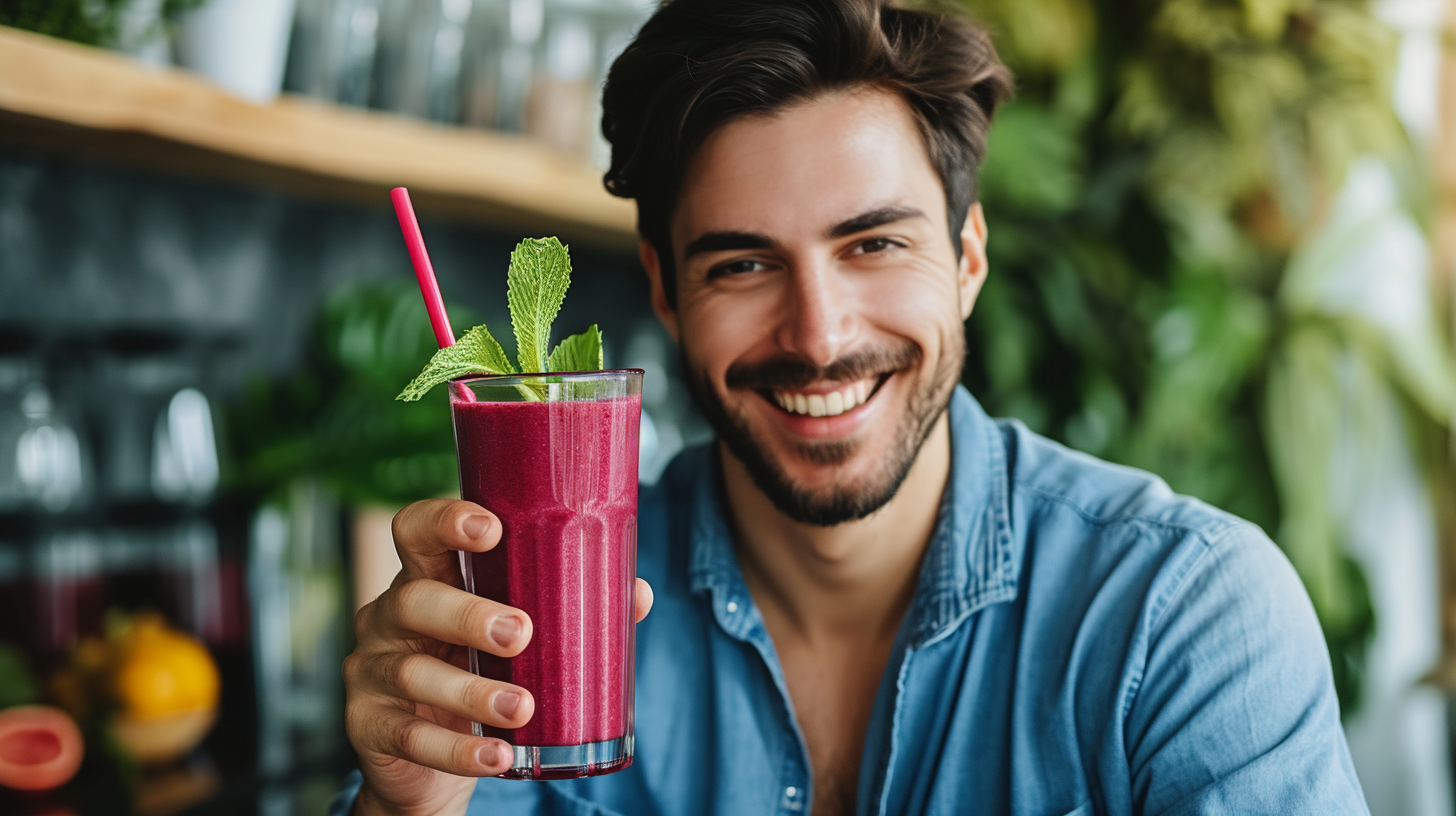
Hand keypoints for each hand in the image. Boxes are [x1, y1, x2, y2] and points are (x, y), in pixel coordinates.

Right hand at [344, 499, 653, 815]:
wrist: (427, 759)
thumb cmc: (479, 672)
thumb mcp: (514, 638)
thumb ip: (568, 611)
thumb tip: (637, 593)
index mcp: (428, 577)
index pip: (416, 529)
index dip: (445, 521)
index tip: (491, 530)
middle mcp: (389, 615)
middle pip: (413, 599)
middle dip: (467, 614)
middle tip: (520, 633)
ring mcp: (371, 670)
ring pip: (412, 671)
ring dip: (471, 691)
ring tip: (521, 707)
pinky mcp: (368, 724)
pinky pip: (409, 736)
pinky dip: (457, 749)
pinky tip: (499, 756)